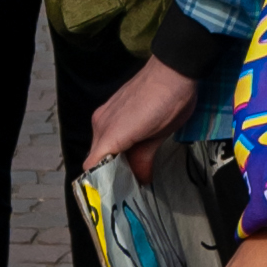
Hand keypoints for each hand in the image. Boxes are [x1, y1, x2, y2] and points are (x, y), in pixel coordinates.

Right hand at [86, 56, 195, 184]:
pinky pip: (107, 132)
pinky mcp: (112, 107)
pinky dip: (116, 144)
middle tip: (128, 189)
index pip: (91, 168)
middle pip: (97, 158)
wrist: (175, 68)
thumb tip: (139, 182)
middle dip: (110, 174)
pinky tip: (132, 150)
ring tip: (132, 172)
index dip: (99, 186)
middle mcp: (100, 124)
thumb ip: (142, 161)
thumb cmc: (169, 103)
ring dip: (114, 158)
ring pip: (102, 146)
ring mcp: (104, 114)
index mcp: (109, 134)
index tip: (113, 198)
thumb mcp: (158, 137)